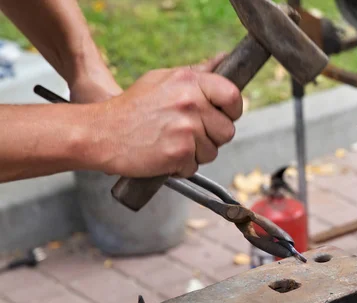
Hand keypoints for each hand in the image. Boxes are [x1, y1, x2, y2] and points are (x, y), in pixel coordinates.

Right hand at [81, 54, 242, 177]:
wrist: (100, 133)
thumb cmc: (132, 108)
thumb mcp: (163, 79)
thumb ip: (197, 73)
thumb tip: (225, 60)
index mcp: (188, 81)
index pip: (233, 96)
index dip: (232, 110)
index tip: (223, 116)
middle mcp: (190, 102)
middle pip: (227, 130)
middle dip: (212, 136)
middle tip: (188, 133)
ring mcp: (186, 128)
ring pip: (213, 151)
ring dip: (197, 153)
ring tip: (172, 142)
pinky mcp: (179, 153)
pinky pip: (195, 166)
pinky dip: (181, 166)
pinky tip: (164, 154)